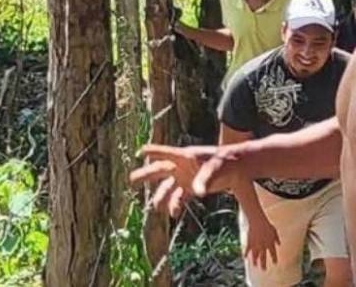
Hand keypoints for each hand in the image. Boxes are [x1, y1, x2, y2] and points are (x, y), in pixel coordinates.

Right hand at [129, 144, 243, 216]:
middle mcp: (179, 167)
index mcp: (183, 156)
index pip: (165, 153)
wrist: (235, 168)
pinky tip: (173, 214)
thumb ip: (204, 180)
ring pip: (167, 187)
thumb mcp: (215, 168)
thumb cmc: (224, 161)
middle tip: (131, 179)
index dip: (153, 152)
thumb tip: (198, 193)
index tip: (140, 152)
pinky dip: (175, 205)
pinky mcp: (189, 188)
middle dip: (145, 175)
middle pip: (158, 170)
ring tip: (155, 207)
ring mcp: (183, 177)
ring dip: (160, 196)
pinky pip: (178, 197)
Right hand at [244, 213, 279, 269]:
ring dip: (255, 261)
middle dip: (263, 264)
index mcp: (270, 244)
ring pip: (255, 255)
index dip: (274, 258)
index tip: (275, 263)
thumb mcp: (274, 231)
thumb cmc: (266, 224)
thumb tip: (279, 244)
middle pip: (264, 257)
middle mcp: (264, 246)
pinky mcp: (249, 242)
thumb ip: (276, 239)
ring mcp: (256, 244)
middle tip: (263, 270)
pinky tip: (244, 257)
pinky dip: (246, 253)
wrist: (258, 221)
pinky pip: (247, 249)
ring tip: (254, 266)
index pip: (273, 253)